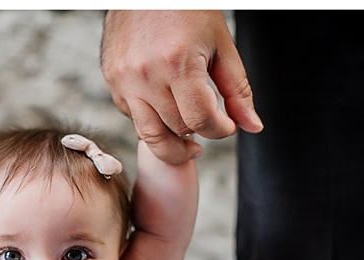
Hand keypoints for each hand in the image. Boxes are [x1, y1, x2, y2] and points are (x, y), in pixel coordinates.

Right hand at [101, 10, 262, 164]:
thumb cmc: (187, 9)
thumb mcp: (221, 46)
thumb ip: (237, 90)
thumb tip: (252, 125)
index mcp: (177, 63)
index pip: (200, 120)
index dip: (220, 130)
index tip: (227, 126)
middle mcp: (145, 75)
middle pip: (176, 130)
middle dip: (198, 133)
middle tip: (209, 126)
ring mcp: (123, 80)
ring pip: (149, 135)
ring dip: (172, 142)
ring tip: (188, 140)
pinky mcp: (111, 80)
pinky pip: (132, 116)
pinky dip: (151, 119)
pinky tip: (164, 107)